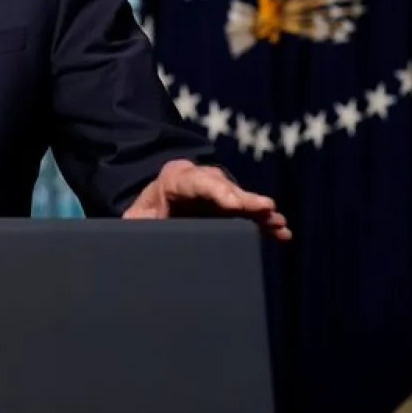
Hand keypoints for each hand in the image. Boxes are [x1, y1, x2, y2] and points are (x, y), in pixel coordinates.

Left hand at [123, 160, 290, 240]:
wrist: (161, 201)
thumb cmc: (150, 208)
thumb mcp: (137, 215)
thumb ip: (136, 221)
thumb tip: (129, 232)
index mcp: (176, 179)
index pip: (197, 182)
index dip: (217, 191)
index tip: (233, 204)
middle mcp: (203, 181)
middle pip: (226, 189)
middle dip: (245, 200)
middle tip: (266, 210)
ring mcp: (220, 193)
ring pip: (242, 201)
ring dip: (261, 213)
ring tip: (279, 224)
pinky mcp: (232, 207)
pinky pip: (250, 214)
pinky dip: (265, 223)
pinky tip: (282, 233)